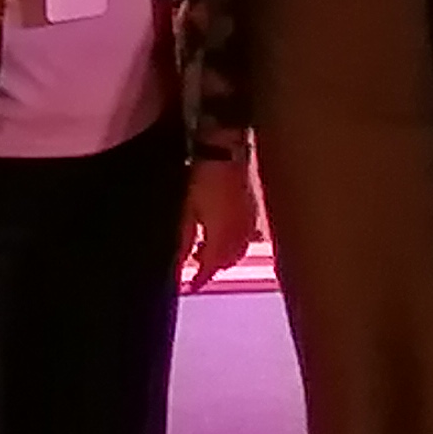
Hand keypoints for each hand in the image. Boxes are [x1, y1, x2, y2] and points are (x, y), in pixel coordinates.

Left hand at [182, 156, 264, 287]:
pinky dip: (235, 240)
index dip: (201, 278)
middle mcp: (240, 230)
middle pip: (229, 260)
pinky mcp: (252, 206)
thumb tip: (180, 260)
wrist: (223, 147)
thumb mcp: (186, 210)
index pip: (212, 265)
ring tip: (207, 251)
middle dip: (214, 267)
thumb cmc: (202, 175)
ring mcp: (249, 217)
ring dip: (225, 255)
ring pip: (240, 248)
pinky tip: (224, 233)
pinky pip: (246, 233)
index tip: (192, 286)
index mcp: (223, 234)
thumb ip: (184, 239)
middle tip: (198, 269)